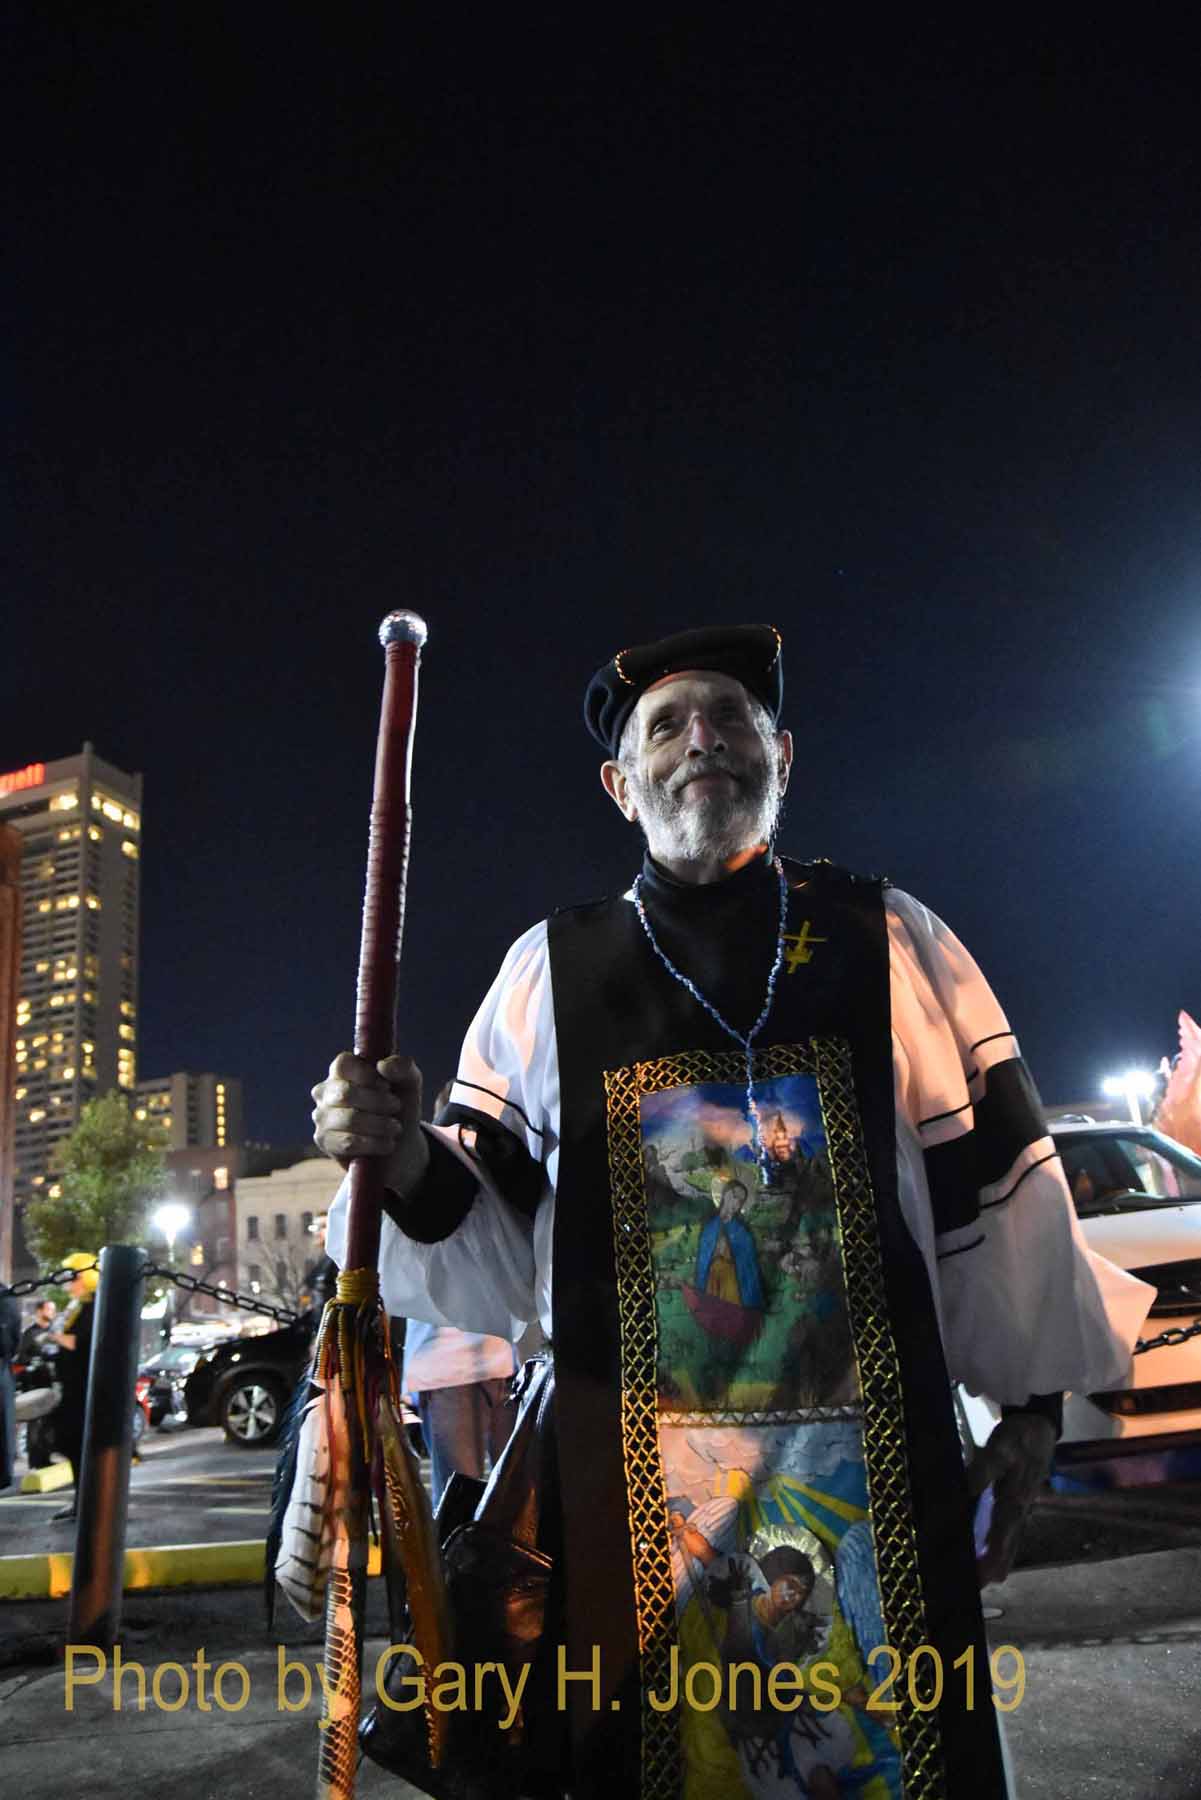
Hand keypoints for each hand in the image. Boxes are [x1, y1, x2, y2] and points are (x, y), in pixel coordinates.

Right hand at [311, 1052, 429, 1198]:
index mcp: (343, 1070)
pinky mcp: (324, 1141)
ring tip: (395, 1128)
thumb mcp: (409, 1082)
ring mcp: (321, 1116)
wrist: (401, 1144)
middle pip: (346, 1093)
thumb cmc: (399, 1106)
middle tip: (396, 1107)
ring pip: (349, 1119)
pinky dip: (375, 1143)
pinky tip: (387, 1143)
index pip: (343, 1064)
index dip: (368, 1076)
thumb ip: (403, 1066)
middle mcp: (326, 1091)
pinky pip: (349, 1142)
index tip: (387, 1086)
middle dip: (378, 1102)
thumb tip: (383, 1065)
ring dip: (381, 1125)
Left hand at [966, 1412, 1055, 1587]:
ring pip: (1008, 1543)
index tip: (986, 1575)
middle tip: (977, 1588)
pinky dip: (998, 1548)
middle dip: (991, 1566)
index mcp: (1016, 1499)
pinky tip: (990, 1559)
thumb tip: (965, 1491)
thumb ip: (982, 1470)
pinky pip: (1006, 1534)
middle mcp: (1020, 1511)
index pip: (1002, 1532)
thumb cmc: (1018, 1439)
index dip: (993, 1554)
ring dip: (995, 1561)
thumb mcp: (1000, 1448)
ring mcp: (1020, 1511)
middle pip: (1006, 1545)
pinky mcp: (1017, 1508)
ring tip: (981, 1582)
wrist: (1040, 1430)